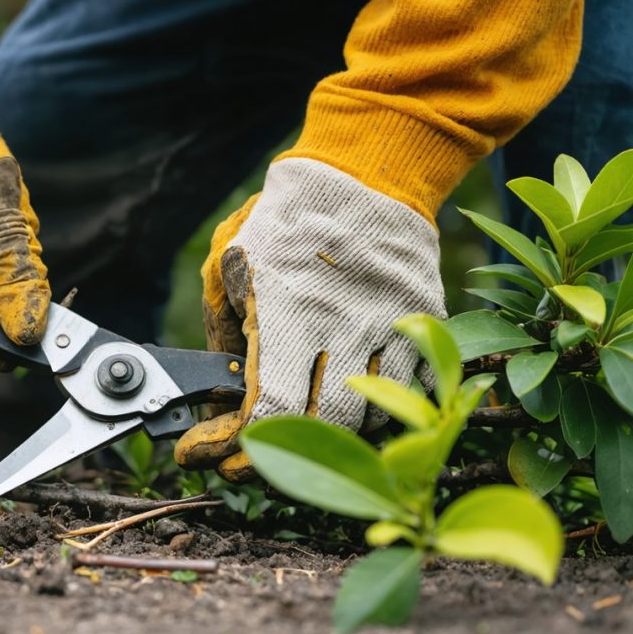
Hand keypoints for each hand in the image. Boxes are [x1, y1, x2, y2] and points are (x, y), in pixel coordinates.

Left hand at [174, 158, 445, 480]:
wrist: (363, 174)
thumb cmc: (286, 219)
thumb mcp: (229, 262)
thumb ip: (221, 327)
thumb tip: (217, 391)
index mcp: (287, 314)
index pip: (268, 411)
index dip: (235, 449)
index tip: (210, 458)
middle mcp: (342, 328)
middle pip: (324, 428)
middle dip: (283, 454)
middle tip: (256, 456)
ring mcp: (389, 328)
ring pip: (373, 418)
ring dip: (335, 433)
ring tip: (305, 423)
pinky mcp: (423, 324)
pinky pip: (412, 392)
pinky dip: (383, 408)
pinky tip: (353, 399)